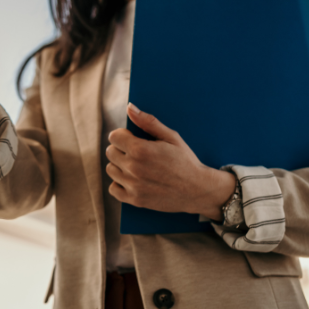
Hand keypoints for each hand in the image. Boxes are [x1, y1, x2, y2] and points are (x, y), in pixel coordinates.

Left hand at [105, 103, 234, 220]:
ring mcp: (133, 186)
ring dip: (120, 166)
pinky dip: (119, 184)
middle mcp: (133, 168)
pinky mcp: (134, 200)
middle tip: (137, 153)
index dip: (123, 135)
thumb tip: (130, 107)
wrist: (198, 189)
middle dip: (121, 149)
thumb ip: (148, 121)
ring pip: (110, 170)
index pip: (113, 137)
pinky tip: (132, 180)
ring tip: (136, 166)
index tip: (132, 139)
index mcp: (140, 150)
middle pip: (110, 152)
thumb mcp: (171, 137)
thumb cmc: (186, 161)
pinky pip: (113, 189)